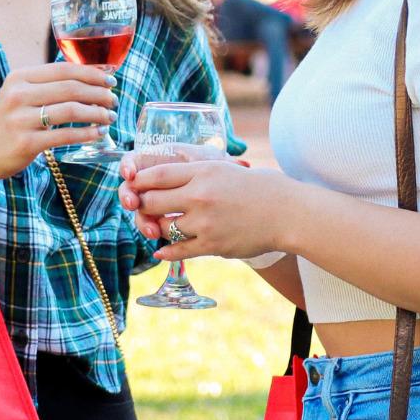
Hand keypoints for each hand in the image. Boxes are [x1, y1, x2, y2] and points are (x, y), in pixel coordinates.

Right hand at [0, 62, 117, 190]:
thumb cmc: (10, 121)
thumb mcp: (21, 94)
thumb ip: (49, 85)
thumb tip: (93, 77)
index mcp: (19, 77)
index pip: (64, 69)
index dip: (92, 73)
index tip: (111, 80)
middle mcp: (18, 95)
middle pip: (71, 88)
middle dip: (99, 93)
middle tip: (114, 100)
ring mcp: (21, 119)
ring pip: (71, 111)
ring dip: (97, 113)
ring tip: (110, 117)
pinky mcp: (26, 143)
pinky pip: (65, 135)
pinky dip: (87, 134)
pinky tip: (99, 133)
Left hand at [117, 148, 247, 241]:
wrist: (286, 212)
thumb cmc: (257, 187)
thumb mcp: (224, 168)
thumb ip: (194, 173)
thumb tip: (161, 178)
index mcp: (203, 171)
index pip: (156, 174)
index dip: (139, 181)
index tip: (133, 184)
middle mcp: (200, 196)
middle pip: (152, 202)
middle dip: (142, 205)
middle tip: (141, 207)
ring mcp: (205, 222)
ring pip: (162, 228)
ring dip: (157, 228)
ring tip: (160, 226)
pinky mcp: (211, 245)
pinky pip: (177, 250)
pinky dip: (165, 251)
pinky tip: (161, 250)